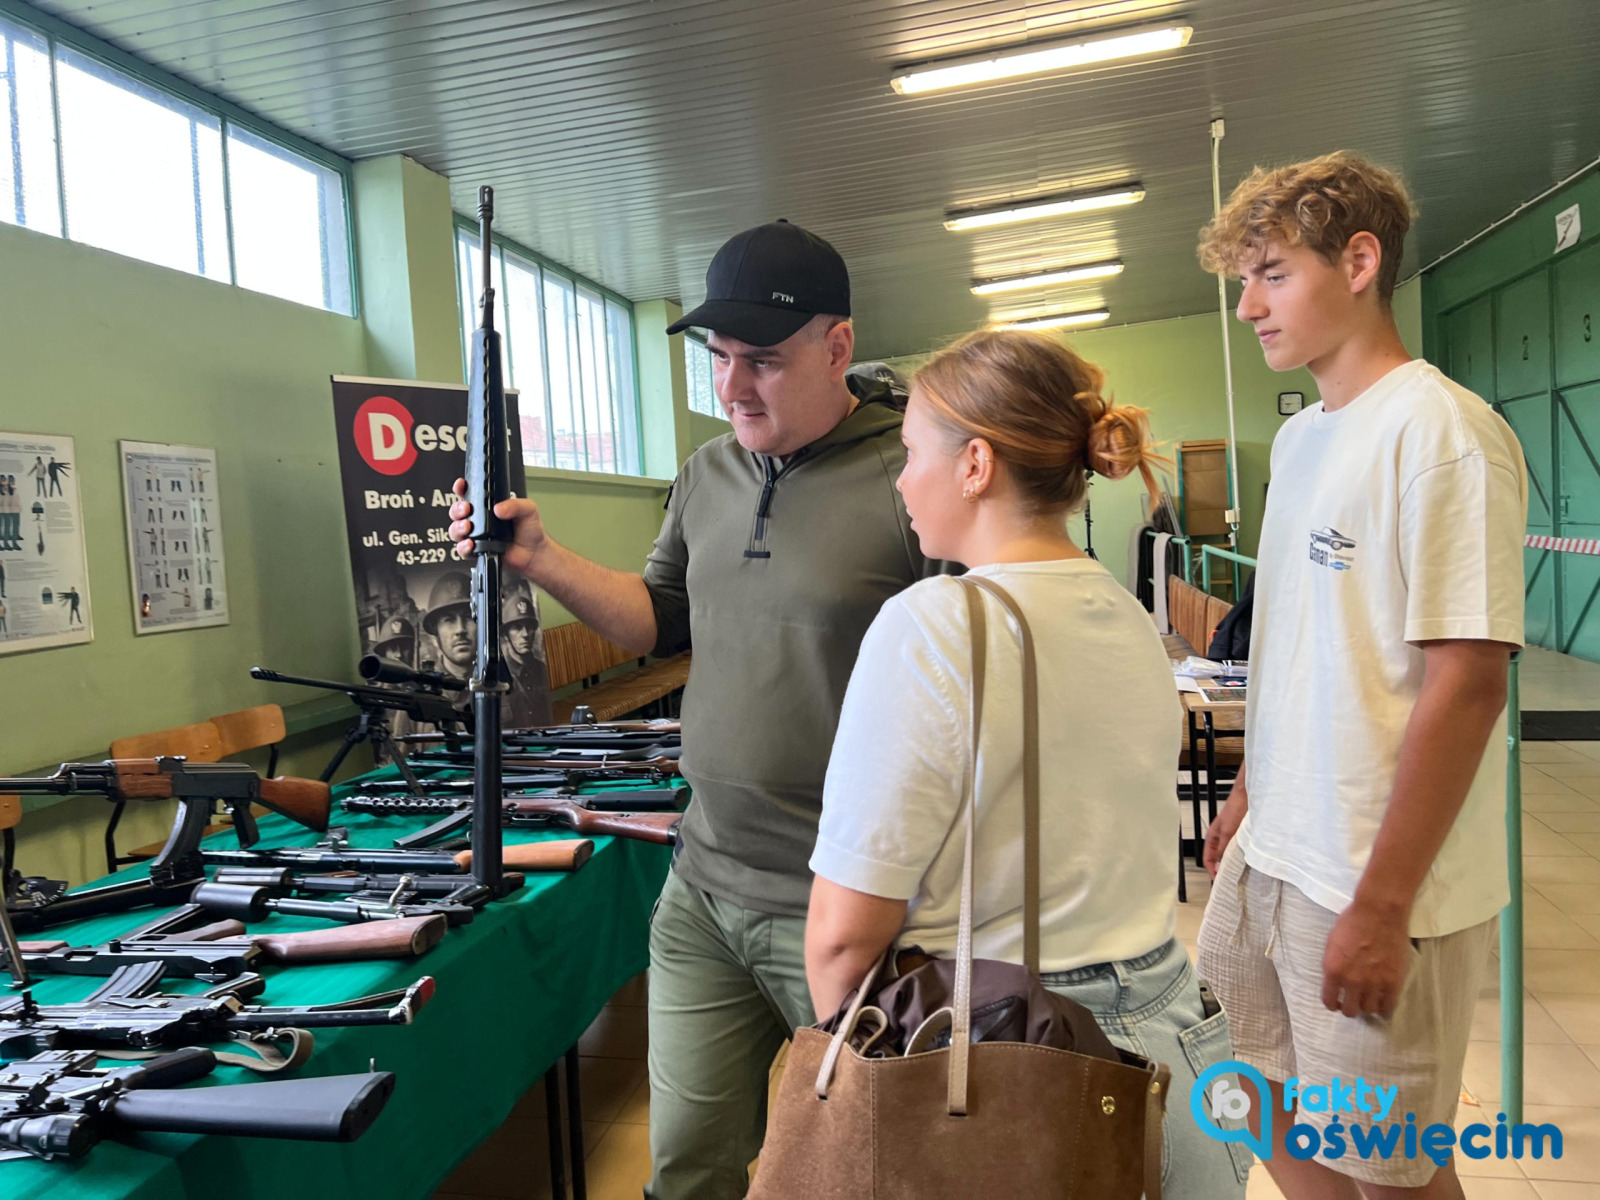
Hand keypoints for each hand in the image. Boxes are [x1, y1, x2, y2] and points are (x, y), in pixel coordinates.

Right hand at [447, 478, 547, 576]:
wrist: (534, 553)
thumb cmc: (530, 530)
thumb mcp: (528, 509)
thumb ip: (515, 505)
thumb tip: (499, 508)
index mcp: (489, 506)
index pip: (470, 494)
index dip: (462, 488)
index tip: (462, 485)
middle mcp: (480, 520)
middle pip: (457, 511)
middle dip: (457, 509)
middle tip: (466, 509)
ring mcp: (477, 536)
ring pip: (456, 530)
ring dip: (457, 527)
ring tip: (467, 527)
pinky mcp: (477, 551)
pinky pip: (462, 549)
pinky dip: (463, 546)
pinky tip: (470, 543)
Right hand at [1203, 783, 1246, 878]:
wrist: (1249, 796)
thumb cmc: (1235, 809)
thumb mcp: (1227, 832)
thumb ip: (1222, 849)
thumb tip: (1218, 866)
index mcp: (1212, 837)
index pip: (1207, 858)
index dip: (1211, 870)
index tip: (1218, 881)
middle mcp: (1221, 838)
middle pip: (1218, 858)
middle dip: (1222, 868)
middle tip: (1230, 880)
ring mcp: (1232, 837)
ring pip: (1229, 854)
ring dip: (1233, 862)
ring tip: (1240, 872)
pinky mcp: (1242, 835)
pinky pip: (1239, 849)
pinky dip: (1242, 856)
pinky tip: (1249, 861)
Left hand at [1321, 898, 1412, 1017]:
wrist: (1379, 913)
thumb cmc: (1352, 922)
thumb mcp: (1332, 943)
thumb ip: (1333, 964)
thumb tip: (1334, 979)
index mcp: (1333, 970)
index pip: (1329, 1000)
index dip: (1333, 1004)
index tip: (1337, 1002)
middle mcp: (1352, 981)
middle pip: (1350, 1010)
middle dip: (1350, 1007)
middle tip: (1355, 1000)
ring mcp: (1374, 983)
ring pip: (1369, 1009)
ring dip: (1368, 1005)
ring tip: (1370, 998)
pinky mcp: (1394, 982)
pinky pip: (1389, 1006)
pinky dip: (1385, 1007)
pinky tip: (1384, 1002)